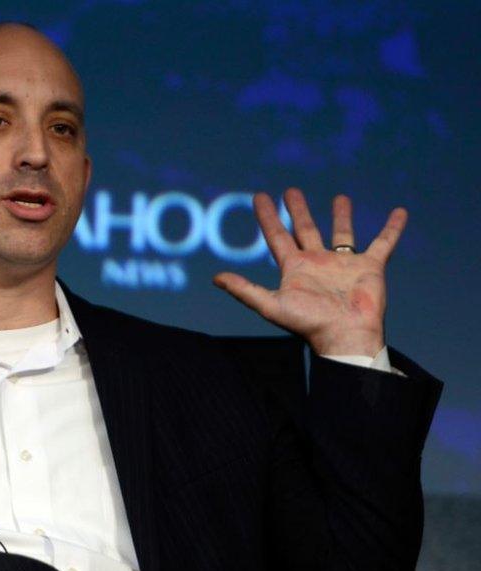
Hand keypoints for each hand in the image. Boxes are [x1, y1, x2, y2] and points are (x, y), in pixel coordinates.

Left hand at [212, 187, 406, 356]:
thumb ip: (244, 290)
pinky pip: (383, 242)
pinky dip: (392, 228)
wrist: (344, 335)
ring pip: (341, 232)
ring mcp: (343, 264)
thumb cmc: (308, 324)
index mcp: (295, 268)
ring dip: (341, 215)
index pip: (277, 235)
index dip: (266, 216)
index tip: (258, 196)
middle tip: (290, 191)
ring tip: (340, 197)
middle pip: (305, 229)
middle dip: (297, 210)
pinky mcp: (369, 266)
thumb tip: (215, 278)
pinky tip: (399, 212)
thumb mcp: (271, 305)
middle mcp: (317, 262)